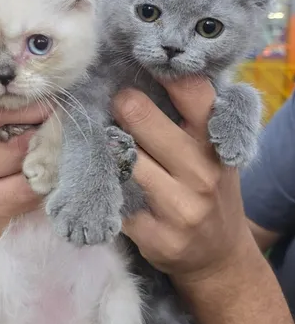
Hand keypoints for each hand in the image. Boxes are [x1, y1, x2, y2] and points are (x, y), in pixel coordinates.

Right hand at [0, 24, 48, 245]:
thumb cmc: (6, 161)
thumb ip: (7, 79)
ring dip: (43, 152)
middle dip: (35, 111)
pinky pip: (23, 184)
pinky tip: (40, 183)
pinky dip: (42, 183)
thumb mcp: (3, 114)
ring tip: (46, 156)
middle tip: (52, 117)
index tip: (0, 40)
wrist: (5, 223)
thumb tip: (27, 33)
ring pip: (16, 148)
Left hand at [113, 78, 250, 282]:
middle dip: (120, 104)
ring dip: (107, 145)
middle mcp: (202, 172)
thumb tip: (140, 76)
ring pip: (122, 157)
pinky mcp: (155, 235)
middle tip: (114, 103)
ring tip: (105, 139)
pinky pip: (115, 197)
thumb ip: (190, 119)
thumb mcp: (214, 152)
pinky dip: (106, 186)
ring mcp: (180, 206)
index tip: (142, 67)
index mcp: (216, 143)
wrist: (218, 256)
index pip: (192, 92)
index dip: (161, 73)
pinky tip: (106, 181)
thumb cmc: (209, 189)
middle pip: (141, 117)